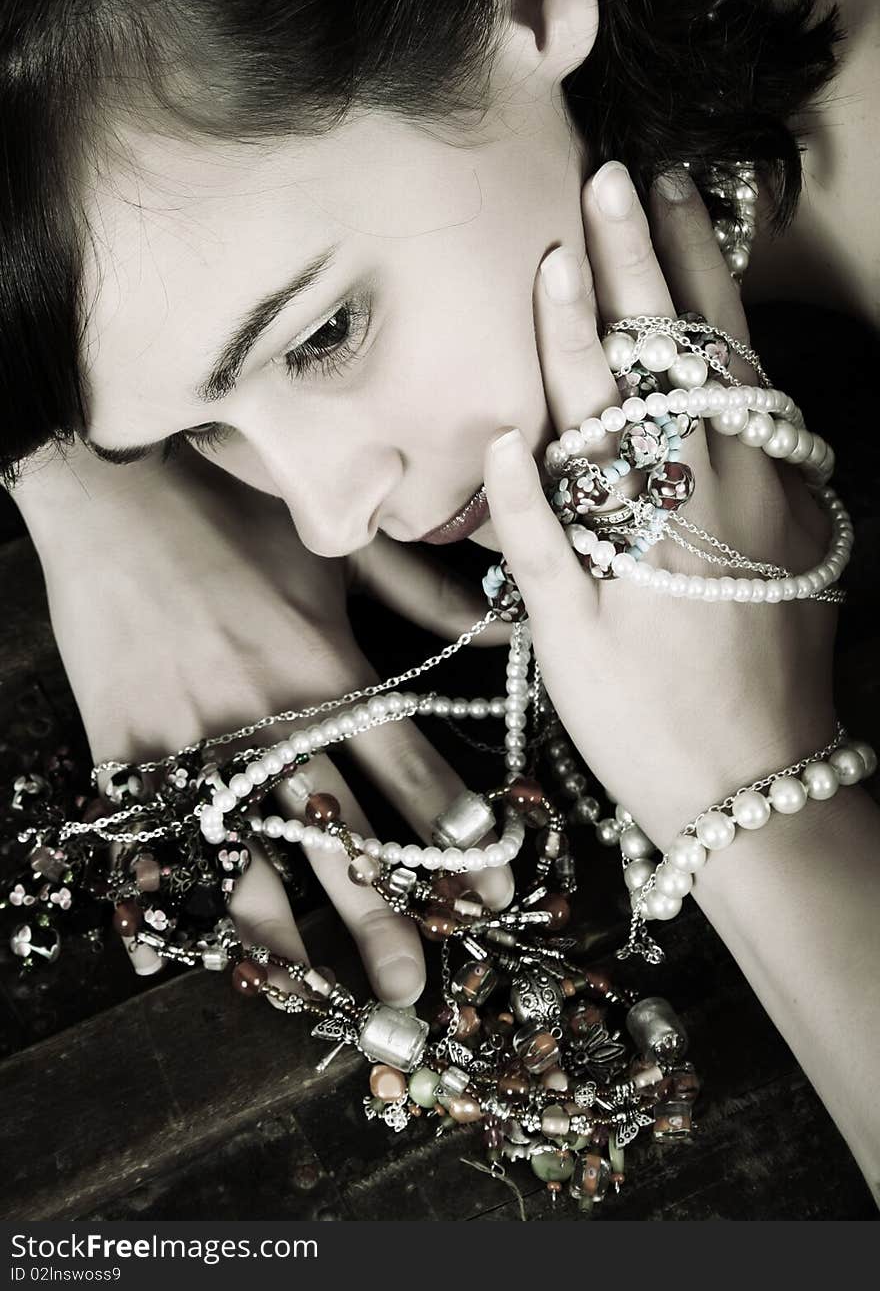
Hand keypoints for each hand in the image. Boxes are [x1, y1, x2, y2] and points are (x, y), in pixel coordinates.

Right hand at [24, 441, 511, 994]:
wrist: (114, 490)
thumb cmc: (234, 510)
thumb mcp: (338, 545)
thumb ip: (423, 591)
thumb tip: (499, 618)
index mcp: (327, 667)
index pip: (408, 767)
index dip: (452, 832)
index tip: (490, 892)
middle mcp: (269, 716)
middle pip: (336, 831)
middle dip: (381, 911)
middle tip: (414, 985)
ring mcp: (193, 739)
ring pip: (243, 854)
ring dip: (281, 933)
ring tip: (310, 995)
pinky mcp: (125, 744)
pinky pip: (147, 836)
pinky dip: (162, 896)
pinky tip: (169, 957)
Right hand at [483, 162, 837, 845]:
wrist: (763, 789)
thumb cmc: (648, 728)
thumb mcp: (570, 647)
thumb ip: (535, 538)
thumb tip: (505, 443)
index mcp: (655, 517)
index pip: (603, 390)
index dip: (570, 317)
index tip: (555, 240)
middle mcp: (723, 487)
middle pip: (684, 348)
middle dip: (650, 259)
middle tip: (627, 176)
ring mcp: (776, 497)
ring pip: (741, 364)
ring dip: (708, 281)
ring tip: (687, 206)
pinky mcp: (804, 517)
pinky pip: (770, 409)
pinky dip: (741, 348)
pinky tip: (724, 318)